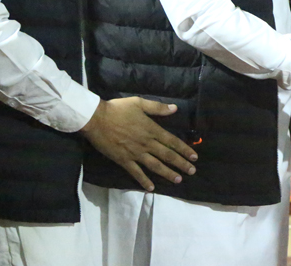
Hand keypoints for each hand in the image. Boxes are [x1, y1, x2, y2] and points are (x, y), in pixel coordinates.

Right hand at [80, 97, 197, 191]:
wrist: (96, 119)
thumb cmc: (118, 109)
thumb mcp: (139, 103)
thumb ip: (158, 107)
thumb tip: (175, 108)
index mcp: (151, 129)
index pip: (172, 141)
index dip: (184, 149)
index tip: (194, 156)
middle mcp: (146, 143)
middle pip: (167, 155)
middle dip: (181, 164)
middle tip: (192, 171)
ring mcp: (135, 153)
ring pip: (155, 166)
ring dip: (167, 173)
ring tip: (178, 180)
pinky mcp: (123, 160)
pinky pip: (136, 173)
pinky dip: (144, 181)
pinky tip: (151, 188)